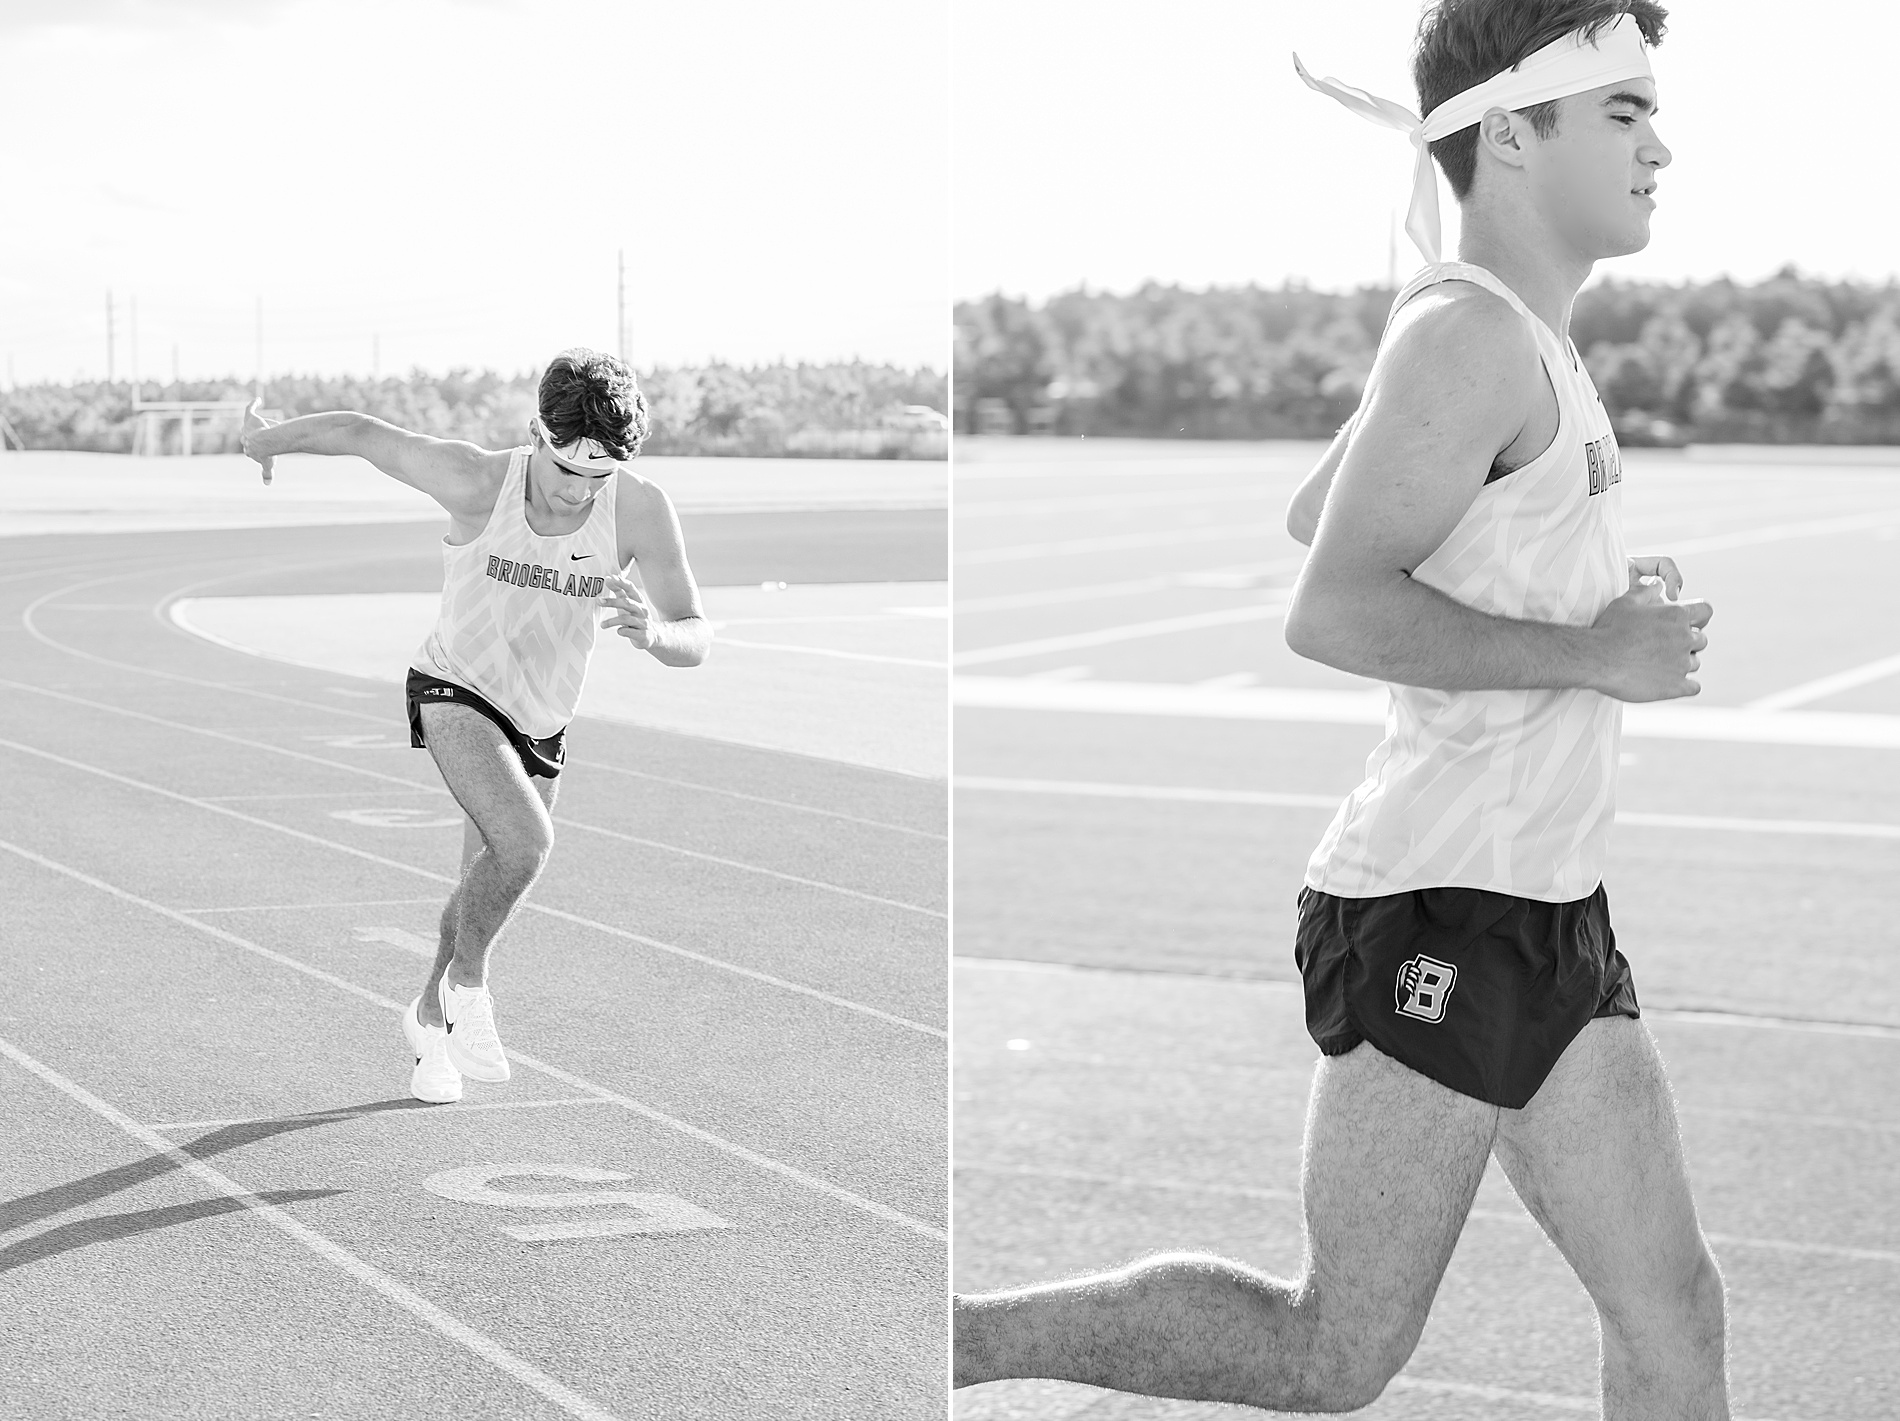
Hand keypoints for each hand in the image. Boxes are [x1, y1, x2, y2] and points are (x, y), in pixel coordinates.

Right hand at [240, 397, 274, 485]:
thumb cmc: (268, 454)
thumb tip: (267, 484)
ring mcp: (246, 428)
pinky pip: (249, 409)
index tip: (261, 450)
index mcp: (248, 449)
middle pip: (246, 437)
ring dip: (253, 424)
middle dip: (251, 437)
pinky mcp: (250, 418)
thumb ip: (267, 474)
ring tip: (261, 423)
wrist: (267, 442)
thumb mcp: (268, 465)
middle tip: (259, 436)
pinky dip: (253, 404)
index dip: (254, 449)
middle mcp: (244, 438)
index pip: (249, 449)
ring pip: (248, 425)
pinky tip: (258, 400)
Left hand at [599, 572, 654, 649]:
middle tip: (598, 601)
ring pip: (627, 619)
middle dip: (612, 601)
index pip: (630, 588)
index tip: (609, 579)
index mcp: (638, 600)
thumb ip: (619, 591)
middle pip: (627, 603)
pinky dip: (622, 631)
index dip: (620, 582)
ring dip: (612, 621)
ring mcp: (643, 623)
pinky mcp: (643, 635)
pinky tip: (618, 631)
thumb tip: (608, 579)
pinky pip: (630, 632)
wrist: (653, 636)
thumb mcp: (629, 603)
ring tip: (602, 625)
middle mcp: (642, 610)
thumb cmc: (636, 617)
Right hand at [1589, 561, 1711, 701]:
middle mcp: (1684, 638)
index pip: (1705, 612)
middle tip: (1664, 649)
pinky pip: (1694, 688)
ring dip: (1682, 665)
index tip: (1688, 626)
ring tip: (1658, 667)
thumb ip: (1645, 592)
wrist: (1596, 660)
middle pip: (1701, 641)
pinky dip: (1684, 686)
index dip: (1699, 619)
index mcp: (1676, 615)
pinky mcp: (1676, 686)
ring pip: (1695, 664)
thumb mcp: (1625, 603)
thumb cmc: (1608, 629)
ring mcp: (1682, 663)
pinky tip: (1669, 684)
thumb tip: (1656, 585)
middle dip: (1687, 644)